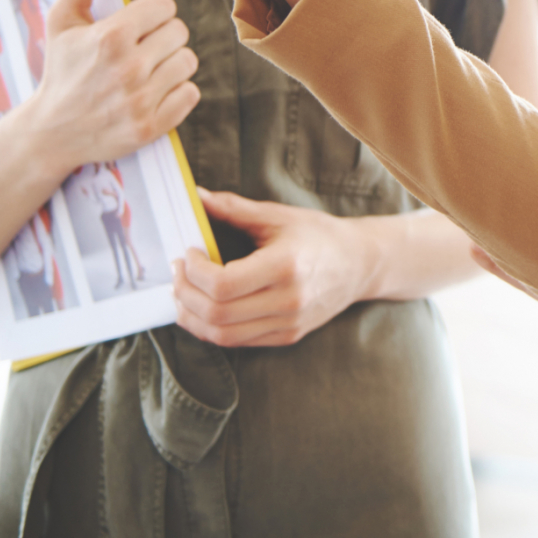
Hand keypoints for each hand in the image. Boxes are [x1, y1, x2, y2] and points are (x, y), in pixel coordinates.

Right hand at [19, 0, 198, 174]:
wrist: (49, 133)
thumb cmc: (60, 70)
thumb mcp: (62, 20)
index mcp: (111, 37)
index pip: (165, 5)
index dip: (152, 13)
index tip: (136, 24)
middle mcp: (128, 68)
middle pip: (180, 32)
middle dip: (162, 37)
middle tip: (139, 49)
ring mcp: (140, 100)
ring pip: (189, 62)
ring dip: (171, 64)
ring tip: (145, 70)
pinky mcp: (151, 127)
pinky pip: (191, 94)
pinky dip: (177, 92)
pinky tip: (151, 92)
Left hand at [173, 189, 369, 346]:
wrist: (359, 263)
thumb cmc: (318, 234)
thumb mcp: (278, 216)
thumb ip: (233, 209)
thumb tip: (194, 195)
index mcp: (286, 265)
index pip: (223, 284)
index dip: (193, 272)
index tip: (187, 254)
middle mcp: (289, 300)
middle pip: (217, 313)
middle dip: (185, 294)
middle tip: (177, 273)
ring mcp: (289, 323)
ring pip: (223, 335)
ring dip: (192, 316)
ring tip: (183, 293)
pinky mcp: (287, 336)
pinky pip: (238, 341)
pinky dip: (212, 328)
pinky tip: (204, 307)